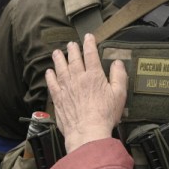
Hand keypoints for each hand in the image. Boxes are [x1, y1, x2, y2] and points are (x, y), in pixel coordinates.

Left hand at [45, 33, 127, 152]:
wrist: (88, 131)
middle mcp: (78, 78)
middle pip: (74, 59)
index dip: (89, 44)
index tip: (88, 37)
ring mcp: (66, 88)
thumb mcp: (120, 94)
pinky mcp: (58, 98)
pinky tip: (49, 72)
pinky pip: (52, 83)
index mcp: (94, 76)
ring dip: (59, 59)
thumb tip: (118, 62)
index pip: (91, 54)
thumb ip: (119, 76)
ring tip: (57, 52)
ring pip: (61, 68)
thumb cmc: (106, 114)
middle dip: (73, 49)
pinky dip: (50, 76)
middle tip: (71, 44)